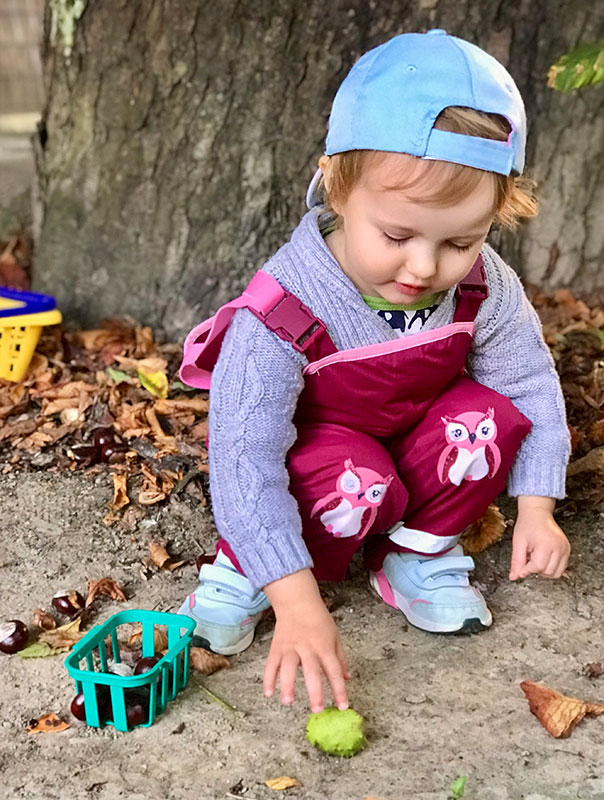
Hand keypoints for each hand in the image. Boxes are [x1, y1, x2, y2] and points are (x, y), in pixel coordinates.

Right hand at [262, 569, 349, 712]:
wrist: (297, 600)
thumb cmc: (318, 618)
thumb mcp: (335, 636)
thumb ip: (340, 658)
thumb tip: (347, 678)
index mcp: (324, 646)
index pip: (334, 671)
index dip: (340, 689)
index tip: (343, 706)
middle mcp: (308, 648)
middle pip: (312, 672)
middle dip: (315, 692)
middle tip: (317, 709)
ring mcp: (290, 647)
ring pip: (288, 667)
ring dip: (287, 685)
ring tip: (288, 702)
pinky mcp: (277, 647)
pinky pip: (271, 664)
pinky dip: (268, 678)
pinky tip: (268, 692)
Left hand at [509, 495, 569, 579]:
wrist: (537, 513)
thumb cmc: (528, 524)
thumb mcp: (518, 542)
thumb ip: (517, 562)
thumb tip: (514, 577)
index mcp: (546, 544)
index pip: (538, 567)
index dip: (527, 570)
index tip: (521, 569)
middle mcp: (559, 547)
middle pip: (548, 572)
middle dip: (536, 570)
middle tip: (528, 559)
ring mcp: (565, 548)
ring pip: (557, 573)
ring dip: (544, 571)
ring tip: (536, 558)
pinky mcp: (567, 549)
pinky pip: (561, 567)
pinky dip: (551, 567)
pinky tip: (543, 558)